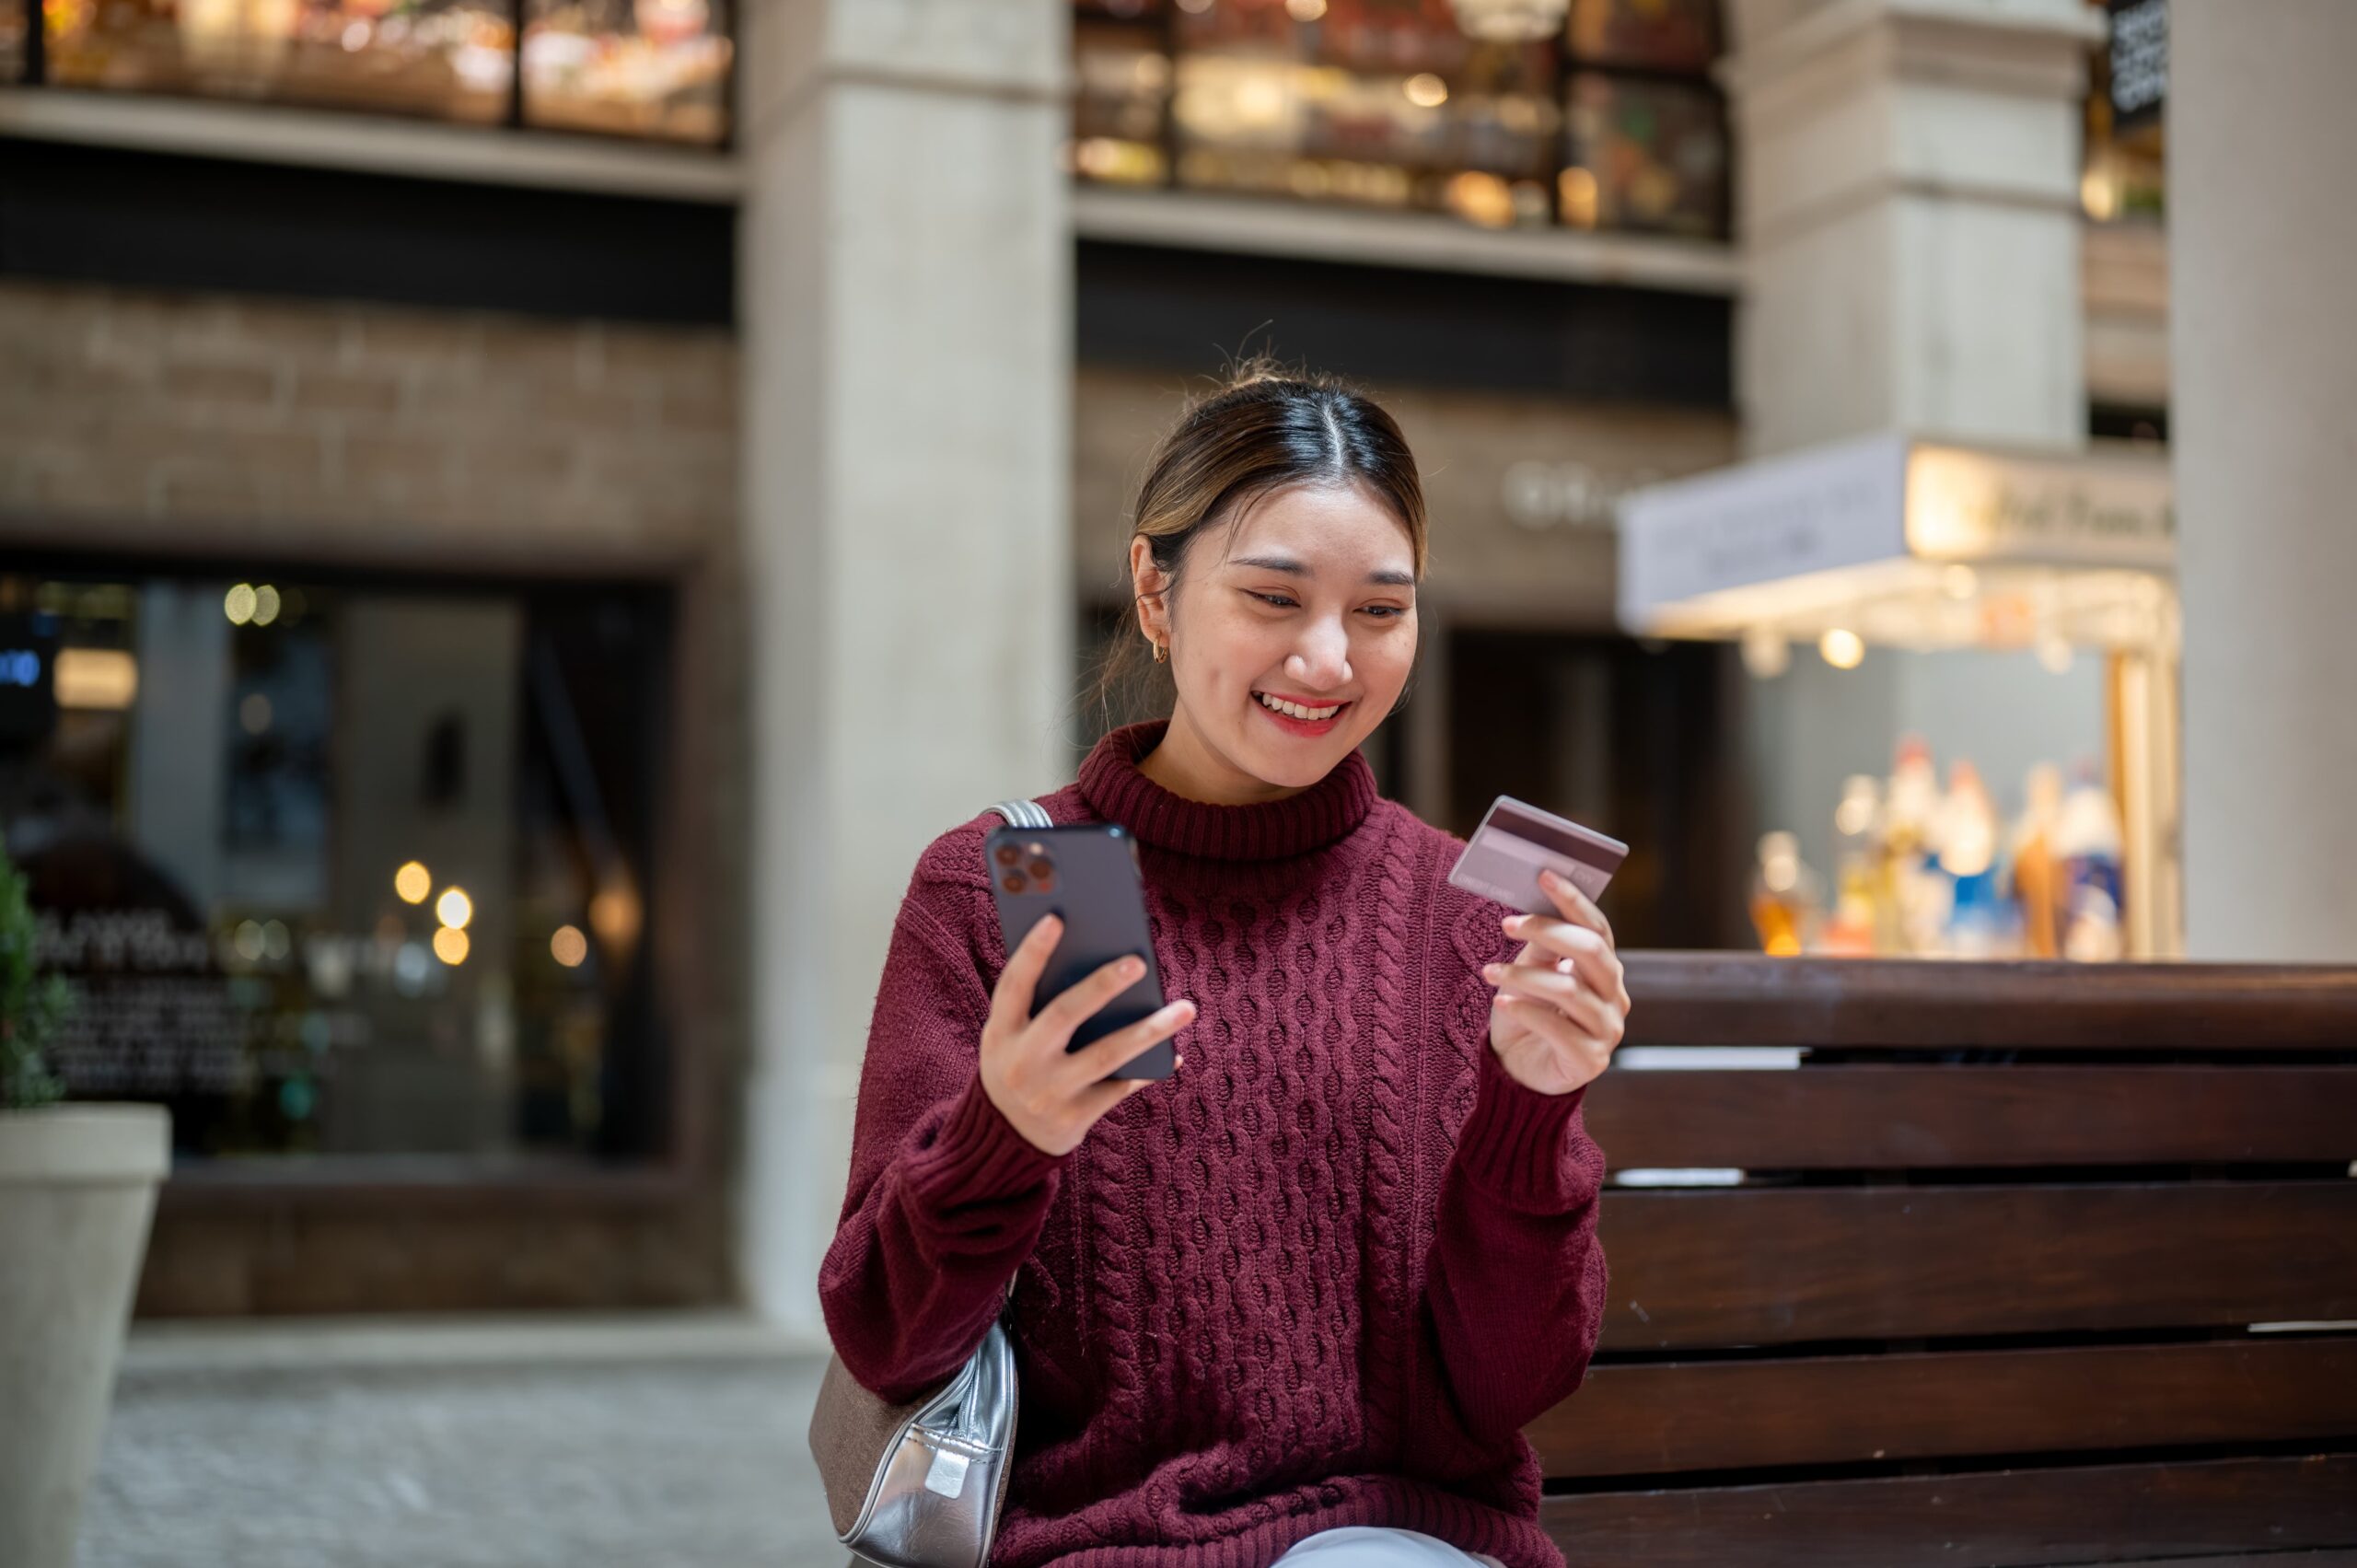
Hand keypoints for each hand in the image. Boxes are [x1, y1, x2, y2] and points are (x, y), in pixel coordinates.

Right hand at [979, 914, 1193, 1156]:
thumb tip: (1098, 957)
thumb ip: (1039, 1002)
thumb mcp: (1011, 1036)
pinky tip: (1174, 1053)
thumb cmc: (1020, 1062)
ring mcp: (1049, 1093)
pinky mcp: (1075, 1118)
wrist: (1007, 1137)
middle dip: (1102, 985)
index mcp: (1000, 1033)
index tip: (1056, 918)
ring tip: (1187, 1008)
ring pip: (1107, 1054)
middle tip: (1139, 961)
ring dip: (1151, 1029)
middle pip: (1064, 1014)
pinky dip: (1150, 1069)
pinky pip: (1120, 1088)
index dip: (1032, 952)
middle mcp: (1021, 1062)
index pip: (1013, 985)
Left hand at [1483, 868, 1629, 1095]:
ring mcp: (1608, 1029)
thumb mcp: (1530, 973)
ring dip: (1525, 976)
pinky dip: (1526, 1011)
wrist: (1520, 1072)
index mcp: (1605, 969)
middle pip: (1592, 951)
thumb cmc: (1528, 1016)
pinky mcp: (1591, 1060)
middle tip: (1507, 923)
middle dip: (1549, 931)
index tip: (1544, 875)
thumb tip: (1535, 905)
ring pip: (1570, 989)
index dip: (1573, 900)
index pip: (1597, 927)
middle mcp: (1615, 996)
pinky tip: (1501, 1003)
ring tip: (1490, 972)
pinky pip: (1558, 1029)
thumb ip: (1540, 944)